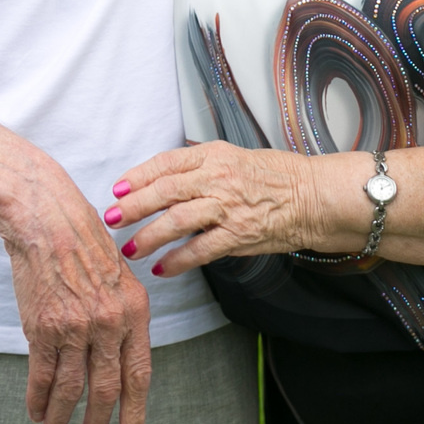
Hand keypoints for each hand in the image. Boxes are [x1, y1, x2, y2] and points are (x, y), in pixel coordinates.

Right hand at [0, 160, 151, 423]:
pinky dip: (37, 398)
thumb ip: (121, 316)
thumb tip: (117, 358)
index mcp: (135, 309)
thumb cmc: (82, 240)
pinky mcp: (43, 325)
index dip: (135, 411)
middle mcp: (109, 322)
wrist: (45, 215)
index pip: (139, 373)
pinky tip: (35, 412)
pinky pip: (42, 375)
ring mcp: (75, 326)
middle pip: (106, 389)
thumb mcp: (118, 275)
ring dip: (60, 419)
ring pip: (70, 389)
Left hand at [106, 143, 346, 276]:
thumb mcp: (235, 157)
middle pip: (165, 191)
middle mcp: (218, 178)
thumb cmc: (276, 176)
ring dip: (149, 236)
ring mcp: (228, 207)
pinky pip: (200, 250)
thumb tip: (166, 177)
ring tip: (130, 249)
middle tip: (111, 219)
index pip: (166, 163)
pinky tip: (162, 268)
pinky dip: (178, 260)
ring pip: (177, 221)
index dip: (138, 176)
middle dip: (133, 207)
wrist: (312, 196)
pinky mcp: (238, 235)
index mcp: (215, 155)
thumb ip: (202, 166)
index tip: (118, 189)